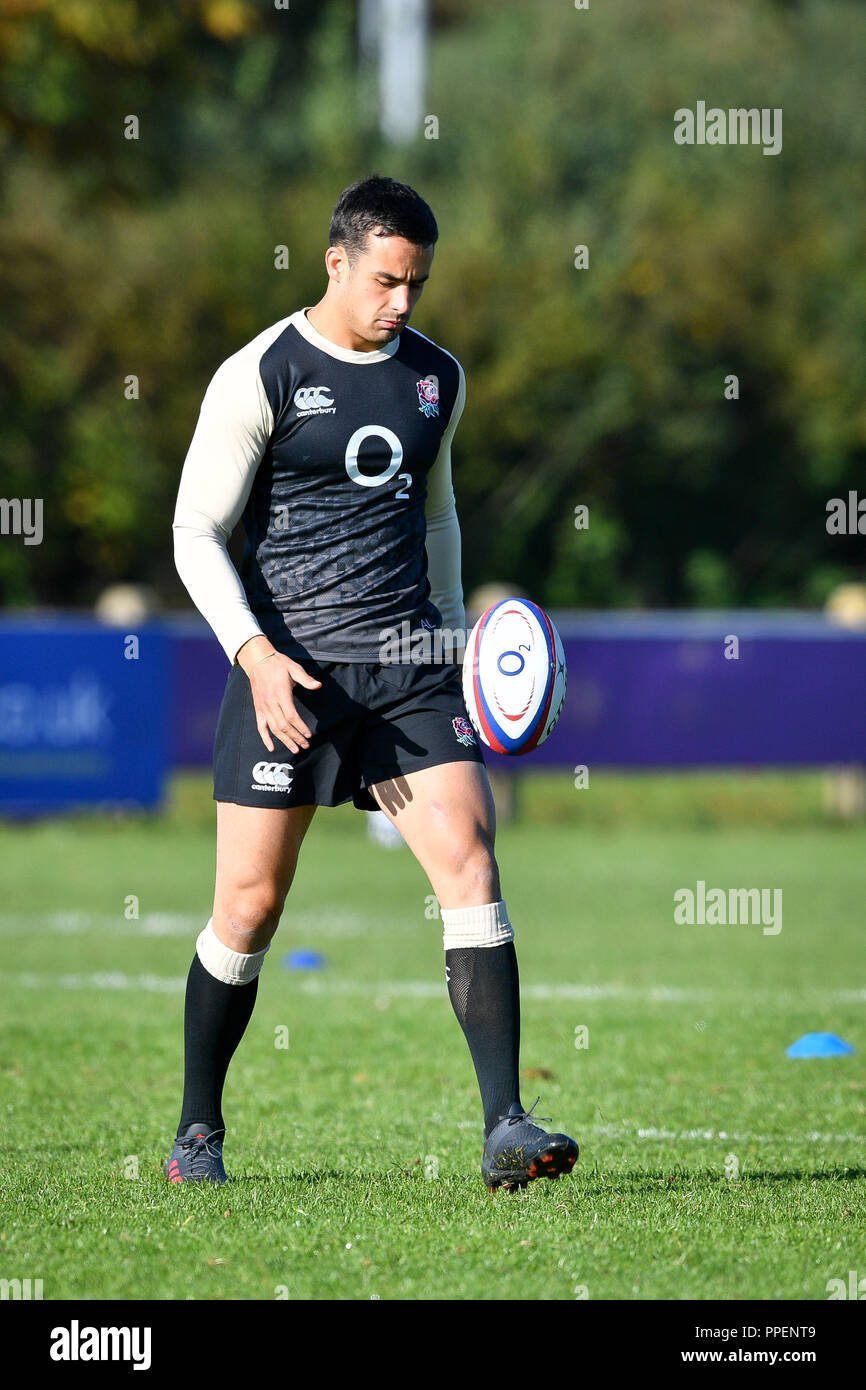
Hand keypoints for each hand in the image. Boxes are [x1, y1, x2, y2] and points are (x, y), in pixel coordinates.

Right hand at [236, 637, 321, 754]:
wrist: (258, 661)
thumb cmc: (278, 664)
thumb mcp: (294, 668)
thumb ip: (306, 679)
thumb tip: (318, 685)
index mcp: (281, 694)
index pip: (291, 716)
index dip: (300, 727)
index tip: (309, 735)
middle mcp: (271, 703)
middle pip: (284, 726)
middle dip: (295, 737)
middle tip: (305, 745)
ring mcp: (263, 707)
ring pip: (274, 729)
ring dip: (284, 741)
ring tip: (295, 749)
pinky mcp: (258, 709)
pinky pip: (260, 727)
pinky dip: (265, 738)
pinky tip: (271, 748)